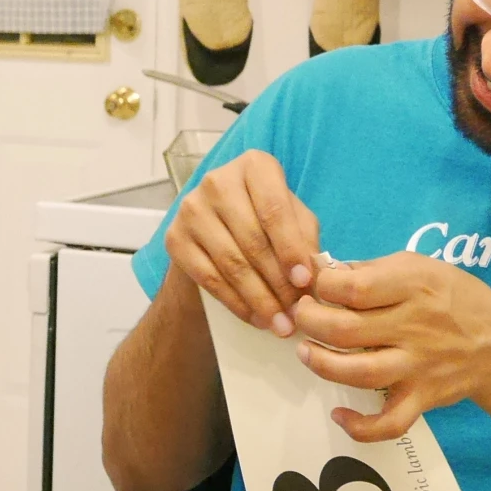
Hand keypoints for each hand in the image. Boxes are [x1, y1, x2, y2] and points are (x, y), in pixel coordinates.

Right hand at [164, 151, 322, 335]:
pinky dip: (235, 302)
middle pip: (252, 240)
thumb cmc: (264, 220)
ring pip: (231, 263)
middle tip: (296, 313)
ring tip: (279, 323)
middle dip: (278, 283)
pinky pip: (209, 278)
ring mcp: (191, 209)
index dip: (291, 249)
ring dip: (259, 299)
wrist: (214, 231)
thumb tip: (316, 273)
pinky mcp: (174, 238)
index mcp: (254, 166)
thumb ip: (305, 239)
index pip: (275, 210)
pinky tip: (254, 318)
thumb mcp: (293, 220)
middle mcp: (218, 181)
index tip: (305, 281)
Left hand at [289, 252, 490, 441]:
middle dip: (309, 322)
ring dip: (321, 364)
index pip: (353, 287)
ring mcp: (418, 366)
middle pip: (345, 330)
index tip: (313, 286)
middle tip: (301, 316)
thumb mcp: (420, 267)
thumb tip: (320, 270)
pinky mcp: (422, 398)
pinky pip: (389, 422)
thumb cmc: (454, 299)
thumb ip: (372, 270)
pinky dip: (360, 426)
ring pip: (358, 373)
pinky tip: (339, 414)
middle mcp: (415, 327)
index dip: (321, 286)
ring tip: (306, 352)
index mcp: (414, 286)